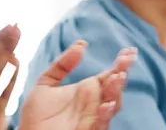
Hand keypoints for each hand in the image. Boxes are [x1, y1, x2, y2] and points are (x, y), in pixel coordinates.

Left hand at [17, 42, 136, 129]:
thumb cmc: (37, 115)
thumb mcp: (46, 83)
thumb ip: (62, 65)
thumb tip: (81, 44)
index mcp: (87, 90)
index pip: (109, 74)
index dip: (120, 63)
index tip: (128, 50)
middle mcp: (94, 103)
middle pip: (114, 87)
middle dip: (121, 74)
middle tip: (125, 60)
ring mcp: (93, 117)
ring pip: (112, 105)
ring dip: (116, 91)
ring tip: (117, 76)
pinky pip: (101, 124)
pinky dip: (105, 114)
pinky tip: (106, 104)